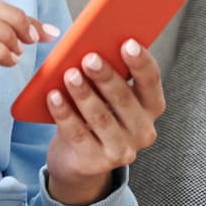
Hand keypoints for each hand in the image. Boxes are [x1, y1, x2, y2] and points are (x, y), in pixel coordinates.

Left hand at [44, 38, 164, 204]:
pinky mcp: (96, 162)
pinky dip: (65, 113)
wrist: (79, 159)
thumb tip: (92, 46)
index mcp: (151, 107)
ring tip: (69, 75)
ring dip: (84, 94)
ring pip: (101, 118)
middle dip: (106, 77)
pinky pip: (78, 134)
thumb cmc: (96, 115)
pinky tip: (54, 97)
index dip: (141, 62)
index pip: (152, 81)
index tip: (127, 43)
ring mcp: (121, 150)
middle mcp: (143, 130)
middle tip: (89, 58)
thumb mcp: (106, 96)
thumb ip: (108, 75)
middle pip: (125, 99)